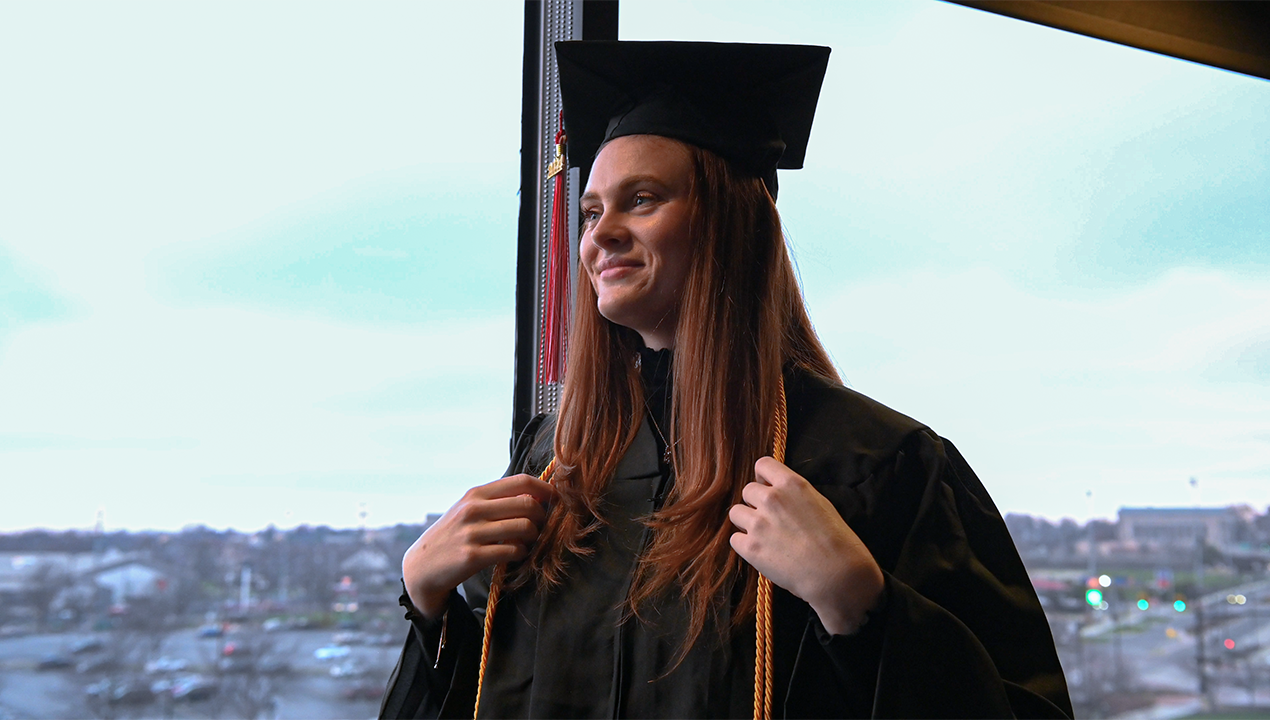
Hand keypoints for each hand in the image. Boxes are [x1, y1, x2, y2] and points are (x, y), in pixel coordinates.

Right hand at [403, 474, 556, 619]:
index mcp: (476, 493)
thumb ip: (497, 501)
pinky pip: (513, 551)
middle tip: (539, 526)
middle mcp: (474, 509)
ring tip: (527, 542)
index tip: (553, 500)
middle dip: (542, 516)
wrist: (423, 565)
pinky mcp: (472, 556)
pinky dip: (521, 553)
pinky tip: (515, 555)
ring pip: (524, 527)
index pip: (521, 481)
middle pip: (527, 504)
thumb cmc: (454, 535)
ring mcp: (472, 532)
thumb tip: (536, 496)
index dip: (545, 489)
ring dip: (533, 536)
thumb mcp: (469, 509)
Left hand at [728, 457, 883, 634]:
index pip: (763, 465)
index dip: (764, 478)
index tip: (768, 488)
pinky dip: (745, 545)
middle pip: (747, 490)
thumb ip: (796, 496)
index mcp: (792, 485)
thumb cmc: (837, 541)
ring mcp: (758, 523)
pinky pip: (734, 539)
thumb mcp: (821, 504)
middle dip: (756, 503)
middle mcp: (771, 498)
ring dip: (747, 522)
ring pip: (736, 513)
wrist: (836, 574)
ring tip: (764, 536)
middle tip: (770, 520)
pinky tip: (762, 552)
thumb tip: (781, 495)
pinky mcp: (750, 548)